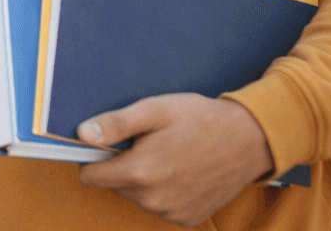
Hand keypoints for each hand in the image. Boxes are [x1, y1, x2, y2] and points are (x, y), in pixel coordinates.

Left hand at [77, 93, 273, 226]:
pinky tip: (181, 171)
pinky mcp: (188, 219)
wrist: (249, 140)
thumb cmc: (200, 119)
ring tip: (168, 154)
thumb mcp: (154, 110)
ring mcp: (172, 212)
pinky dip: (163, 191)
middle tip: (147, 143)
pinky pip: (159, 206)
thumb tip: (81, 135)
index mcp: (140, 172)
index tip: (107, 145)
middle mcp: (154, 200)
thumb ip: (115, 124)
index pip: (90, 176)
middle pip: (113, 185)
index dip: (93, 158)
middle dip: (122, 165)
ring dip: (143, 179)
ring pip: (136, 196)